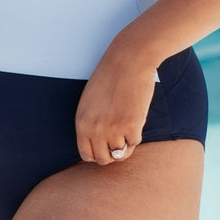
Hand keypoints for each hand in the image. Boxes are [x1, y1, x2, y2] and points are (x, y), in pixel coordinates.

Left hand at [75, 47, 159, 165]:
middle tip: (120, 141)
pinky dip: (137, 133)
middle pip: (104, 159)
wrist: (128, 60)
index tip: (106, 148)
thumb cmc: (110, 78)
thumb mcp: (90, 103)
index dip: (98, 154)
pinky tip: (135, 116)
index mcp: (81, 123)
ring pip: (121, 153)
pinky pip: (135, 142)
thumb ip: (91, 124)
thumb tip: (101, 146)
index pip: (86, 154)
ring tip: (128, 124)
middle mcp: (95, 130)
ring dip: (126, 143)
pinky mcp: (132, 126)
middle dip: (112, 154)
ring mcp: (113, 130)